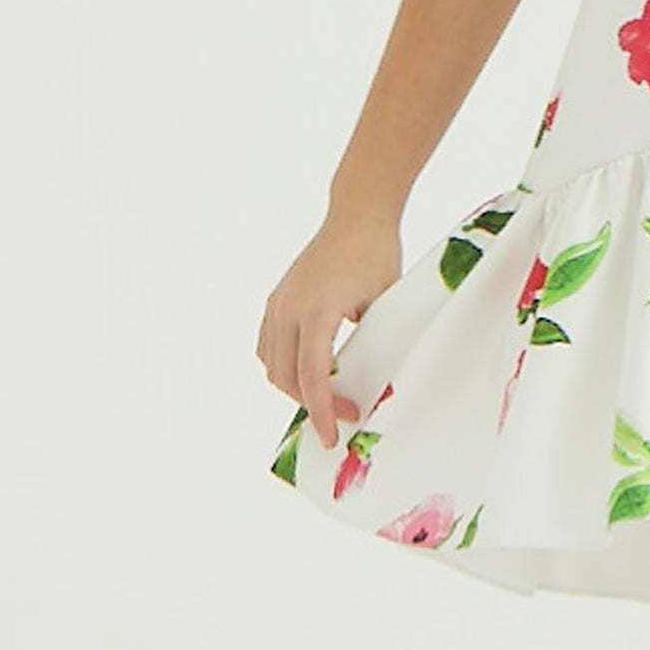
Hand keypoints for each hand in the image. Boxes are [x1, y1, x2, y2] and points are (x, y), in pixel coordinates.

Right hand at [256, 212, 402, 450]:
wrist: (357, 216)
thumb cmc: (376, 255)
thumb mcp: (382, 304)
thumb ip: (370, 342)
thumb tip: (369, 384)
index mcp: (317, 310)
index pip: (312, 375)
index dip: (322, 410)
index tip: (334, 434)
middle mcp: (288, 307)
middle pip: (286, 376)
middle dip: (312, 404)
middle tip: (343, 416)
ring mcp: (278, 302)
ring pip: (271, 364)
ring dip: (295, 387)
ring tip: (325, 399)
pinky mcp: (276, 298)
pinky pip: (266, 345)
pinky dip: (281, 366)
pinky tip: (303, 374)